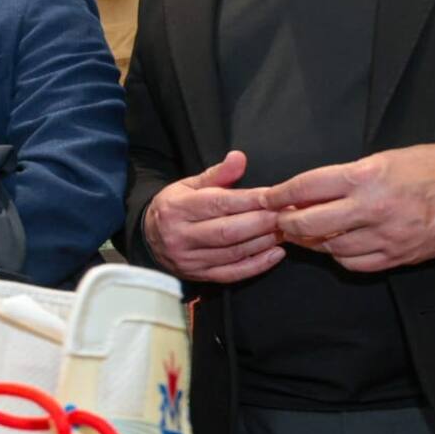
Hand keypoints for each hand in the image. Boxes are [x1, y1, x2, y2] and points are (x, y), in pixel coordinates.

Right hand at [144, 150, 282, 282]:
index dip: (250, 200)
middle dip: (262, 222)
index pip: (219, 203)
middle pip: (228, 231)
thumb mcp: (189, 185)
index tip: (274, 195)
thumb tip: (239, 157)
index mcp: (177, 208)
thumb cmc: (175, 207)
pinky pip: (232, 273)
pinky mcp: (199, 276)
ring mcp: (189, 259)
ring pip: (233, 253)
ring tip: (285, 230)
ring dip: (264, 242)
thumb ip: (217, 174)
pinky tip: (275, 254)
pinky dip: (257, 265)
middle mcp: (180, 236)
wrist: (148, 238)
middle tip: (287, 214)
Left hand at [263, 143, 434, 272]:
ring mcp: (385, 236)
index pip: (306, 187)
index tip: (267, 199)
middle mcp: (372, 208)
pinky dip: (338, 255)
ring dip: (311, 241)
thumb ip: (344, 178)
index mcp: (366, 176)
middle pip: (309, 224)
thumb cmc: (431, 167)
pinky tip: (337, 244)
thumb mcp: (383, 159)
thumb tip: (307, 193)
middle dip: (286, 223)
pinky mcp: (396, 256)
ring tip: (306, 232)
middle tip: (280, 220)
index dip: (280, 195)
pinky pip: (353, 263)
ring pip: (328, 247)